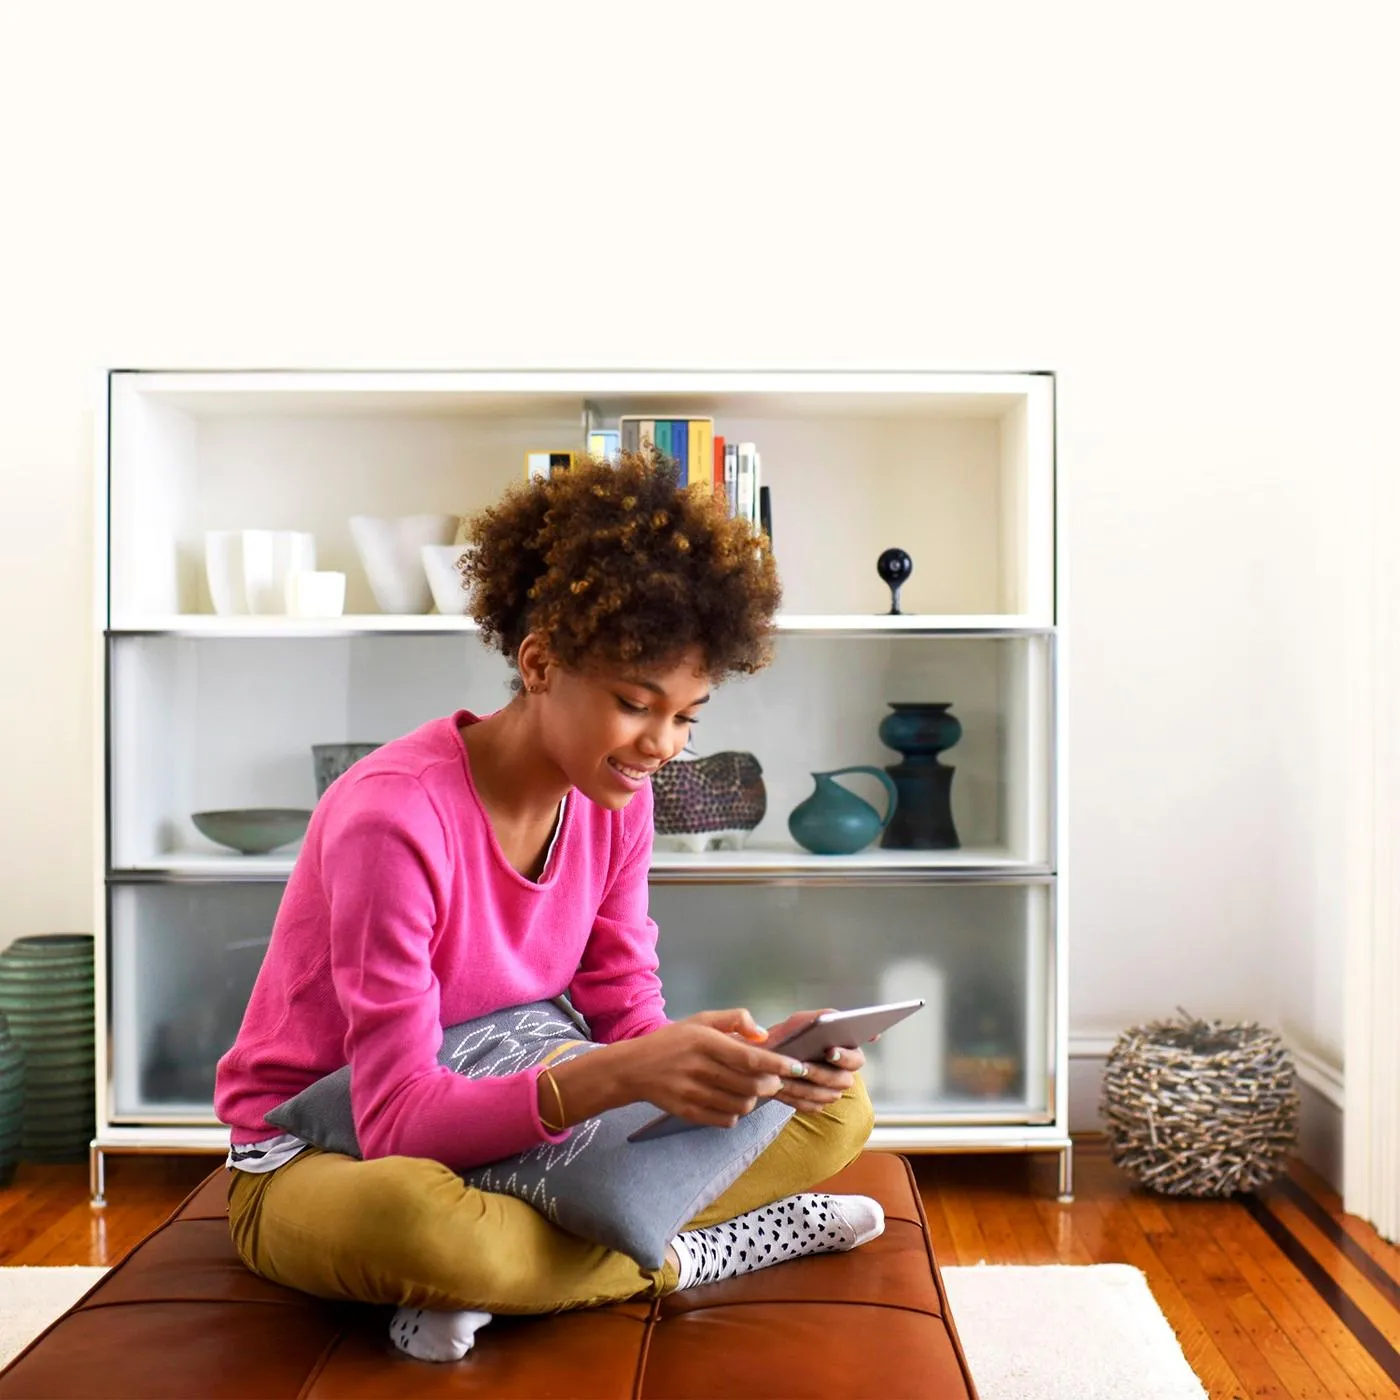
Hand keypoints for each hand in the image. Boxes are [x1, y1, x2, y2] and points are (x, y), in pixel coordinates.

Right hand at [615, 1008, 826, 1128]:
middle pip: (751, 1085)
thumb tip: (763, 1035)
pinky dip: (735, 1114)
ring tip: (749, 1089)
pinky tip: (731, 1101)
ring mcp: (693, 1093)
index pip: (751, 1058)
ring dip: (754, 1099)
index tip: (797, 1067)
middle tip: (773, 1079)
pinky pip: (725, 1120)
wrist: (634, 1068)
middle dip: (771, 1084)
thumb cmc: (673, 1041)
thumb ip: (734, 1019)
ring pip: (741, 1105)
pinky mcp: (688, 1113)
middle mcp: (699, 1068)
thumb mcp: (701, 1020)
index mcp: (705, 1041)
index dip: (778, 1065)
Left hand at [759, 1009, 863, 1114]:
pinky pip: (812, 1106)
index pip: (857, 1058)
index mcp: (845, 1052)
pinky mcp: (816, 1104)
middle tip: (804, 1066)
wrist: (764, 1057)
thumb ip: (822, 1017)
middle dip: (822, 1072)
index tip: (830, 1052)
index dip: (846, 1057)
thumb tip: (839, 1018)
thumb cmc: (787, 1037)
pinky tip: (782, 1087)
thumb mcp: (801, 1022)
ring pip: (828, 1095)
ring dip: (806, 1086)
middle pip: (844, 1080)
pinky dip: (796, 1097)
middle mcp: (841, 1074)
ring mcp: (830, 1091)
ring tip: (787, 1076)